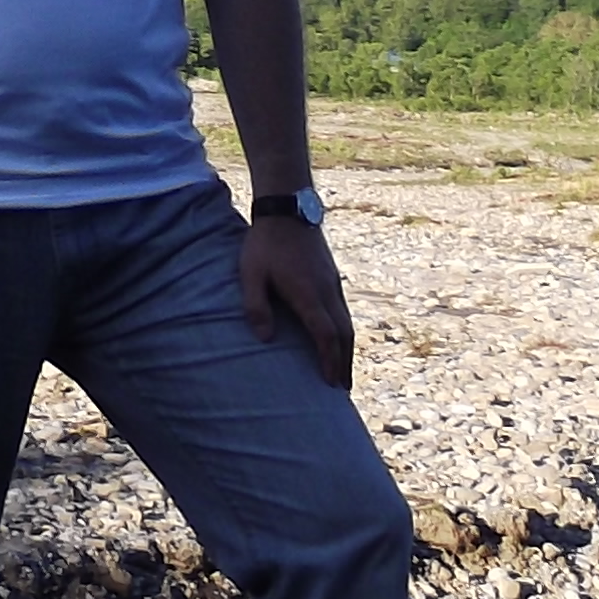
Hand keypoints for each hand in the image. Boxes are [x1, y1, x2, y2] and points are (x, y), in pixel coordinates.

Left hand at [236, 213, 354, 387]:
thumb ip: (255, 306)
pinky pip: (344, 311)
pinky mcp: (332, 277)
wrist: (289, 207)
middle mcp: (327, 291)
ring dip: (347, 350)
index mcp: (308, 293)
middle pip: (344, 334)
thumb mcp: (250, 274)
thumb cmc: (265, 243)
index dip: (329, 361)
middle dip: (344, 364)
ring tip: (343, 373)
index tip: (330, 384)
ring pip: (348, 323)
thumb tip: (265, 339)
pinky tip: (338, 341)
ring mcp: (333, 283)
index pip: (325, 334)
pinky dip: (344, 333)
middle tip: (343, 390)